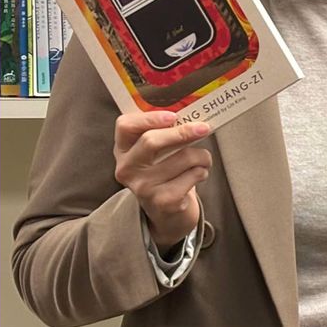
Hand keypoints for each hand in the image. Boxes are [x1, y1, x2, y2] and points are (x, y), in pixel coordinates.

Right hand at [112, 111, 211, 249]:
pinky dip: (203, 171)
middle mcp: (127, 168)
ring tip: (202, 159)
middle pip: (151, 141)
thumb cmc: (163, 170)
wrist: (164, 210)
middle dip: (182, 132)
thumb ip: (165, 132)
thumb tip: (193, 118)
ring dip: (202, 155)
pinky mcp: (163, 201)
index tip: (173, 116)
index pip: (125, 126)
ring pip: (183, 157)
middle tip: (203, 128)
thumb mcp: (156, 151)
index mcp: (123, 149)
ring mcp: (143, 187)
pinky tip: (198, 174)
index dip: (149, 118)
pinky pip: (193, 175)